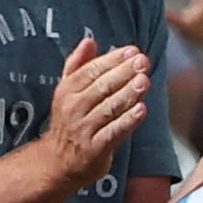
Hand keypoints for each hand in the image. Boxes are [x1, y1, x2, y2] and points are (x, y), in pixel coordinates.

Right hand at [45, 35, 153, 189]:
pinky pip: (114, 132)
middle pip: (102, 87)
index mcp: (67, 90)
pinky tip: (142, 110)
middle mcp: (73, 107)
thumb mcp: (67, 91)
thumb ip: (77, 65)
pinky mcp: (95, 148)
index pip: (91, 70)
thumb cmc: (69, 121)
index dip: (113, 60)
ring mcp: (84, 128)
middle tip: (143, 62)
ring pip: (109, 108)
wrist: (57, 161)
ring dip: (128, 93)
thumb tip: (89, 40)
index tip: (133, 51)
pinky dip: (128, 121)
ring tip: (145, 80)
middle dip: (124, 73)